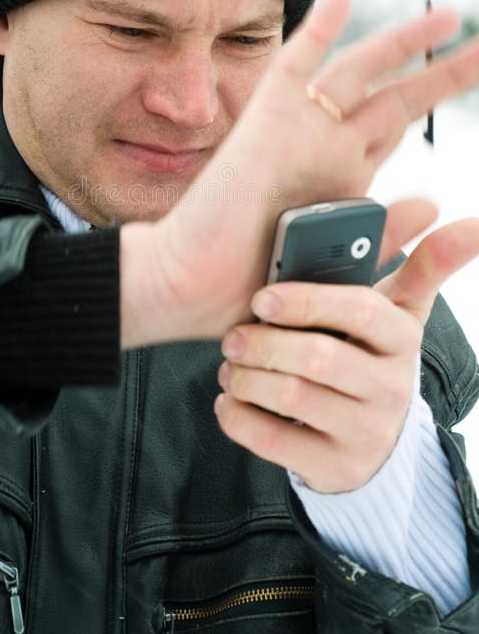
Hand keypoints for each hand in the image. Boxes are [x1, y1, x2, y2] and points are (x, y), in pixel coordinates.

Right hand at [121, 0, 478, 348]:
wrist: (191, 289)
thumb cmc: (253, 288)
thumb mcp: (338, 265)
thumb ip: (384, 233)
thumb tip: (433, 200)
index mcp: (340, 180)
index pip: (394, 126)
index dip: (429, 99)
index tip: (464, 77)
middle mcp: (324, 151)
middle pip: (394, 100)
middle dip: (441, 74)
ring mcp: (296, 134)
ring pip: (359, 75)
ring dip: (404, 44)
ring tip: (450, 18)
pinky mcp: (264, 126)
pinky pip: (295, 67)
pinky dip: (317, 30)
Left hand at [213, 217, 478, 492]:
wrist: (370, 442)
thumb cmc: (369, 355)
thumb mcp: (395, 311)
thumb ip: (418, 261)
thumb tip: (459, 215)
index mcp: (402, 336)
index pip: (362, 310)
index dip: (308, 301)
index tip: (262, 297)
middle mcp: (391, 386)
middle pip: (320, 357)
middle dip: (265, 343)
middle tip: (233, 334)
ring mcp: (366, 432)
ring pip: (294, 398)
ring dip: (247, 377)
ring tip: (230, 364)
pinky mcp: (335, 468)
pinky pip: (276, 442)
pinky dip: (239, 418)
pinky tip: (228, 402)